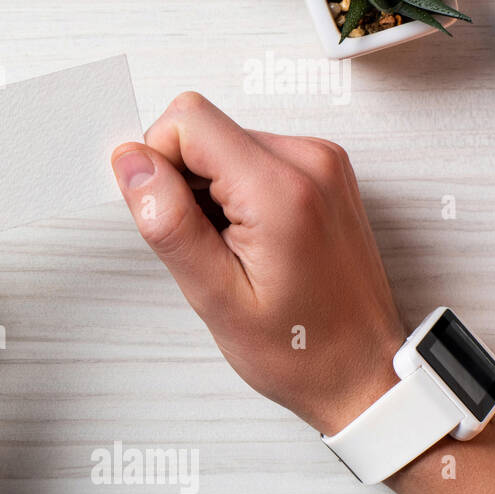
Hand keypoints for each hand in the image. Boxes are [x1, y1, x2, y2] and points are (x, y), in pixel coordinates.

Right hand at [111, 92, 404, 435]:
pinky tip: (247, 239)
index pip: (186, 121)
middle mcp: (310, 161)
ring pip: (222, 141)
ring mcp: (321, 161)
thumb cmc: (300, 348)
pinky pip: (248, 156)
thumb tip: (131, 163)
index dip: (157, 165)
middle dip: (181, 180)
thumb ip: (168, 221)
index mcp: (282, 189)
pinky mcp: (321, 170)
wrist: (363, 372)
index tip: (170, 218)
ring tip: (230, 248)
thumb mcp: (215, 296)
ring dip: (207, 190)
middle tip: (204, 243)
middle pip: (203, 128)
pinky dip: (232, 192)